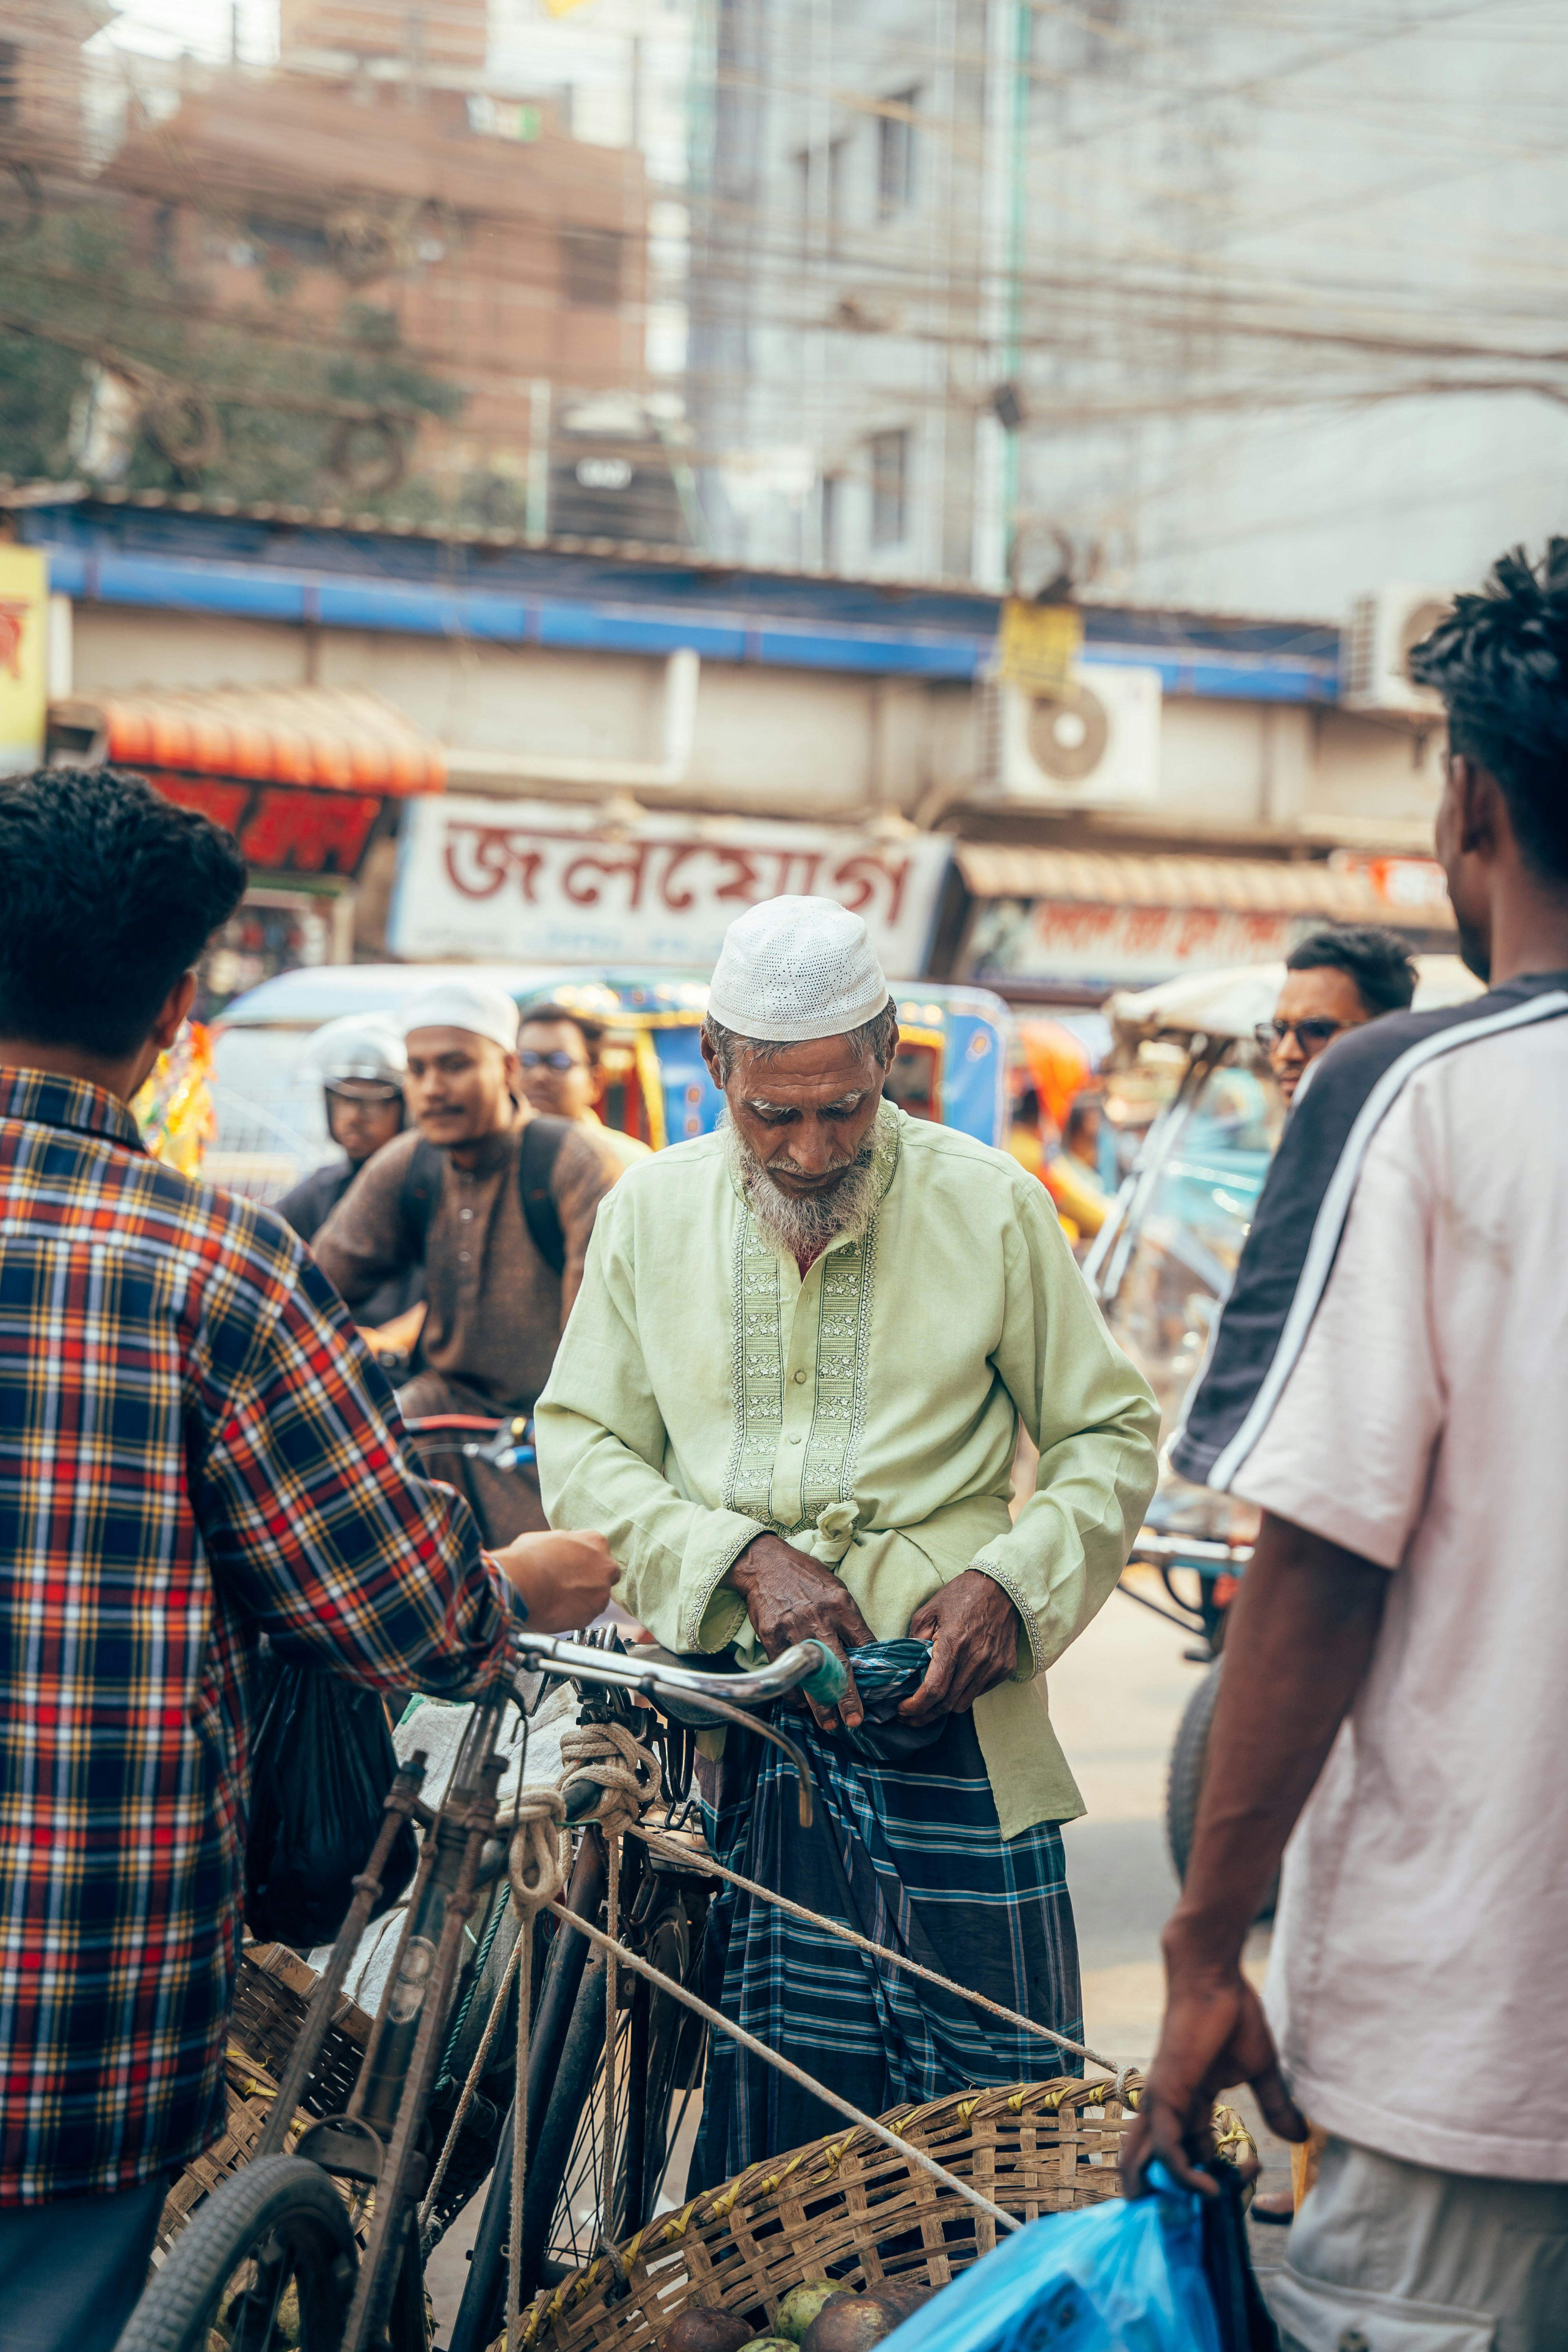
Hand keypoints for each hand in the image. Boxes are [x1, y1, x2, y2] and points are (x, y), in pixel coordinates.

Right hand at [492, 1528, 617, 1633]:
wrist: (520, 1584)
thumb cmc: (528, 1558)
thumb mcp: (548, 1538)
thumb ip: (565, 1545)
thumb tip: (560, 1551)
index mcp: (595, 1542)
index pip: (600, 1554)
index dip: (585, 1563)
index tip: (573, 1568)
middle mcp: (605, 1567)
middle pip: (605, 1577)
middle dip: (591, 1582)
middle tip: (569, 1585)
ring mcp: (600, 1594)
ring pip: (596, 1600)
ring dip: (581, 1601)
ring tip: (557, 1599)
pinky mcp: (590, 1617)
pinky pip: (583, 1617)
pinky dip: (572, 1616)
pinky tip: (555, 1610)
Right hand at [726, 1533, 872, 1730]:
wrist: (765, 1563)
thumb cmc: (805, 1576)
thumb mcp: (836, 1589)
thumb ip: (849, 1618)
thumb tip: (863, 1650)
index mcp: (841, 1605)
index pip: (864, 1643)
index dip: (873, 1671)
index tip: (879, 1693)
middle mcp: (819, 1618)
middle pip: (839, 1666)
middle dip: (848, 1698)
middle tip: (855, 1722)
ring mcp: (793, 1629)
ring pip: (811, 1675)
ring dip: (820, 1704)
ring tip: (828, 1723)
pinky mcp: (772, 1636)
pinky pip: (785, 1671)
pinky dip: (794, 1690)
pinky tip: (801, 1702)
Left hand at [898, 1569, 1019, 1723]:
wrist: (1003, 1587)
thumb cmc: (962, 1595)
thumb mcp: (930, 1610)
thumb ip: (916, 1638)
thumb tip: (907, 1664)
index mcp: (954, 1644)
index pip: (933, 1690)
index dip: (915, 1706)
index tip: (902, 1709)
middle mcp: (976, 1659)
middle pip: (947, 1703)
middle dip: (924, 1715)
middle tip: (909, 1716)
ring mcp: (993, 1666)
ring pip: (963, 1703)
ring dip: (943, 1707)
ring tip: (929, 1704)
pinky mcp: (1004, 1668)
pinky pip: (979, 1692)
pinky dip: (964, 1693)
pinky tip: (954, 1684)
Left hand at [1120, 1943, 1306, 2197]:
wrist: (1213, 1976)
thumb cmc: (1232, 2013)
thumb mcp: (1261, 2069)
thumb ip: (1275, 2103)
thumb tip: (1300, 2135)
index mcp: (1189, 2100)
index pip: (1185, 2149)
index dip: (1201, 2175)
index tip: (1231, 2187)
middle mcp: (1169, 2104)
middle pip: (1151, 2159)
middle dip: (1160, 2192)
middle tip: (1184, 2222)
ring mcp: (1164, 2099)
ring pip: (1144, 2157)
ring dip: (1157, 2191)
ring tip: (1179, 2221)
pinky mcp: (1166, 2092)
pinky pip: (1166, 2144)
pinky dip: (1182, 2171)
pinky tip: (1207, 2188)